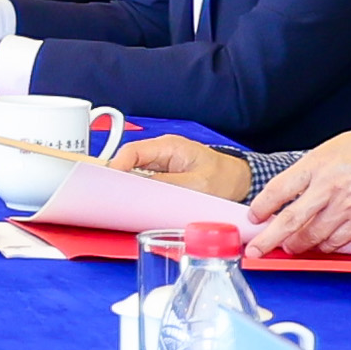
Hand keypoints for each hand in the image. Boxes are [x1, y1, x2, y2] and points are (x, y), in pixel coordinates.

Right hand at [107, 137, 250, 202]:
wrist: (241, 182)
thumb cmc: (225, 178)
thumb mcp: (197, 184)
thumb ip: (167, 185)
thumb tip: (140, 189)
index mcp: (169, 146)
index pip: (132, 151)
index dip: (117, 166)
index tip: (110, 183)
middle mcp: (162, 153)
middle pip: (129, 162)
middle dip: (119, 179)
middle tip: (112, 196)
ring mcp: (162, 165)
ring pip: (135, 174)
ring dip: (130, 187)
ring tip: (124, 202)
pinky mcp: (164, 177)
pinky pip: (145, 183)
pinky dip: (140, 193)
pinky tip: (138, 203)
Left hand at [241, 121, 350, 258]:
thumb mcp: (338, 146)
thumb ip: (316, 168)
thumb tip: (297, 187)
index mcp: (318, 164)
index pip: (278, 190)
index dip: (261, 207)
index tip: (254, 217)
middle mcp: (329, 187)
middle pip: (290, 221)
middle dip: (268, 240)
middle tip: (256, 250)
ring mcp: (347, 207)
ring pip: (312, 236)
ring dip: (297, 245)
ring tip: (290, 247)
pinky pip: (337, 241)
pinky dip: (325, 246)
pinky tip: (321, 244)